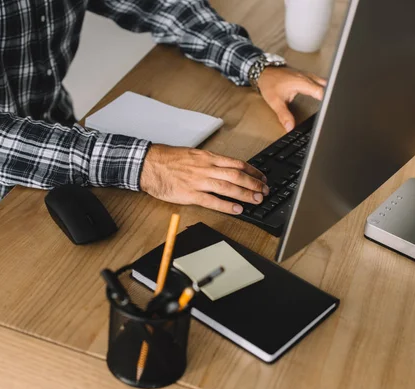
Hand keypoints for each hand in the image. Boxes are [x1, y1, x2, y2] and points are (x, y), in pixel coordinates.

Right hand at [140, 144, 269, 214]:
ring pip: (228, 187)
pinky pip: (212, 201)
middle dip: (254, 183)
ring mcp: (199, 181)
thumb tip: (225, 167)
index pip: (236, 163)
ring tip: (257, 199)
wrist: (149, 165)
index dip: (252, 171)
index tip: (262, 176)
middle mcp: (206, 168)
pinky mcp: (190, 194)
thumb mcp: (192, 154)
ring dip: (245, 194)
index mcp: (208, 158)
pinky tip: (237, 209)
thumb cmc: (168, 159)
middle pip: (237, 175)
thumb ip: (209, 161)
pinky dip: (227, 206)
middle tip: (265, 190)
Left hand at [257, 67, 326, 131]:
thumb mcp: (275, 102)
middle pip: (326, 86)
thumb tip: (290, 128)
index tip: (329, 108)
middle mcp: (307, 77)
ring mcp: (308, 75)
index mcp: (301, 82)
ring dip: (328, 90)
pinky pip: (319, 80)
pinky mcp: (307, 75)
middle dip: (330, 96)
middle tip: (332, 107)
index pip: (320, 91)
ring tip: (330, 102)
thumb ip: (284, 116)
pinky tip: (324, 94)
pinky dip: (323, 87)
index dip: (326, 100)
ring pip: (324, 82)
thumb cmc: (269, 83)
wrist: (264, 72)